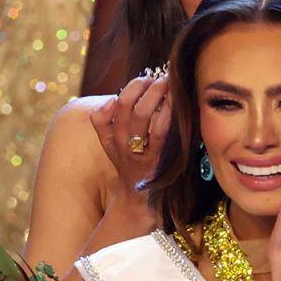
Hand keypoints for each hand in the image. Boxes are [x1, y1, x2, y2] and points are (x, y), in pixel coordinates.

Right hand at [92, 70, 172, 190]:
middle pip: (125, 106)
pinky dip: (166, 113)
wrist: (140, 203)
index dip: (128, 89)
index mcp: (111, 139)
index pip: (111, 106)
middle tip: (160, 77)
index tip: (145, 79)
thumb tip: (111, 98)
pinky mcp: (157, 161)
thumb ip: (106, 123)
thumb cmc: (131, 169)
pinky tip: (175, 102)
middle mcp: (121, 145)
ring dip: (155, 94)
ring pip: (141, 115)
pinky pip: (159, 132)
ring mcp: (139, 154)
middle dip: (143, 85)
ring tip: (168, 83)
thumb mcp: (112, 147)